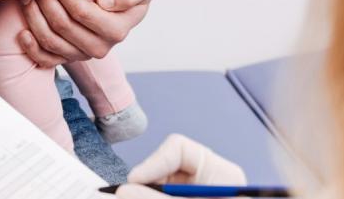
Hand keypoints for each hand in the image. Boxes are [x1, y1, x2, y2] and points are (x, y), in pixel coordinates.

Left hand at [17, 0, 153, 66]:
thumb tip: (106, 2)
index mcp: (117, 30)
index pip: (84, 14)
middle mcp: (99, 47)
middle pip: (64, 27)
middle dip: (47, 3)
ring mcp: (81, 55)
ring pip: (51, 41)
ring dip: (35, 19)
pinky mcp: (66, 58)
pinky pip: (46, 60)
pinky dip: (32, 48)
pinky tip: (23, 32)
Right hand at [112, 134, 246, 196]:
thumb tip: (124, 191)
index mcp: (220, 172)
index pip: (178, 149)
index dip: (154, 162)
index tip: (134, 182)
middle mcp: (208, 183)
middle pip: (166, 171)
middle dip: (148, 186)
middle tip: (129, 198)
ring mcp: (196, 196)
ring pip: (162, 191)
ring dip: (151, 196)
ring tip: (135, 198)